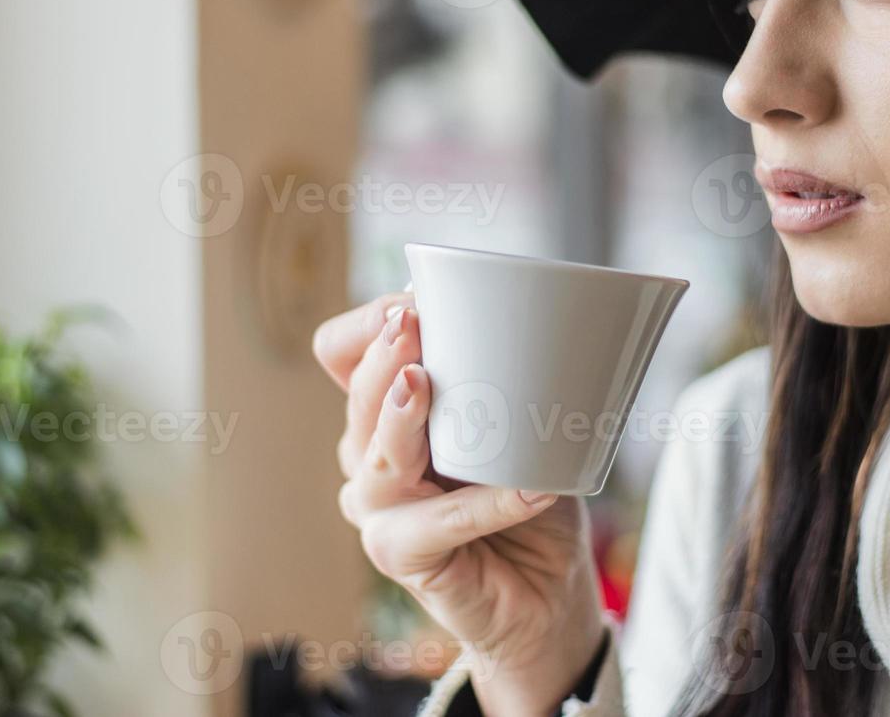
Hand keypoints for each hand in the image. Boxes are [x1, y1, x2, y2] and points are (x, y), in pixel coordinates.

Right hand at [312, 291, 606, 715]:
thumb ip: (507, 376)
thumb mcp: (520, 419)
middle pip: (357, 395)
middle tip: (411, 323)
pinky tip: (529, 489)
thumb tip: (535, 320)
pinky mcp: (400, 557)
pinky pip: (438, 523)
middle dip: (383, 355)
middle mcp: (367, 455)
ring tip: (427, 386)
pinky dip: (487, 503)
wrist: (548, 590)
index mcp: (385, 410)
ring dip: (403, 420)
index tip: (415, 299)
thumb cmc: (529, 491)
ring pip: (376, 456)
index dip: (368, 324)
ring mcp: (377, 509)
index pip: (341, 351)